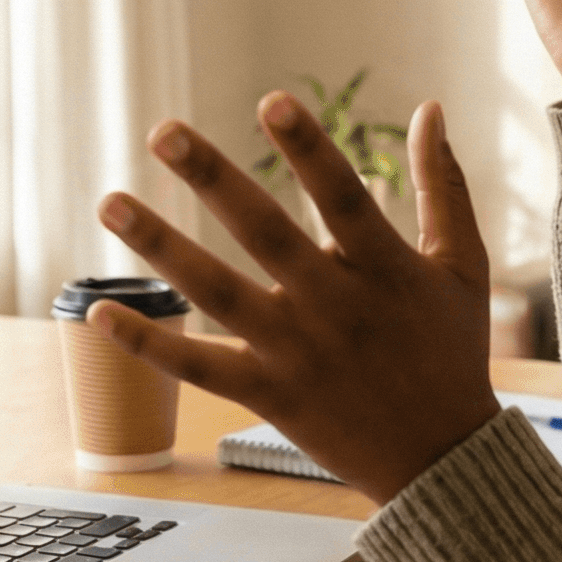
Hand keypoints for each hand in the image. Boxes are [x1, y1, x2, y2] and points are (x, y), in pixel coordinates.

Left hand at [91, 91, 499, 504]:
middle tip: (163, 131)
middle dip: (214, 179)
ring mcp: (297, 354)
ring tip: (110, 202)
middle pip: (266, 234)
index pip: (343, 196)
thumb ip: (443, 185)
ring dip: (163, 248)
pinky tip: (98, 313)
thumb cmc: (451, 350)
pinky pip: (198, 368)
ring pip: (219, 294)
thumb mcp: (463, 265)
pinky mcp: (269, 396)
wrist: (442, 460)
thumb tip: (432, 106)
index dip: (309, 148)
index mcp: (385, 268)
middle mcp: (335, 307)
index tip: (271, 101)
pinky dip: (146, 345)